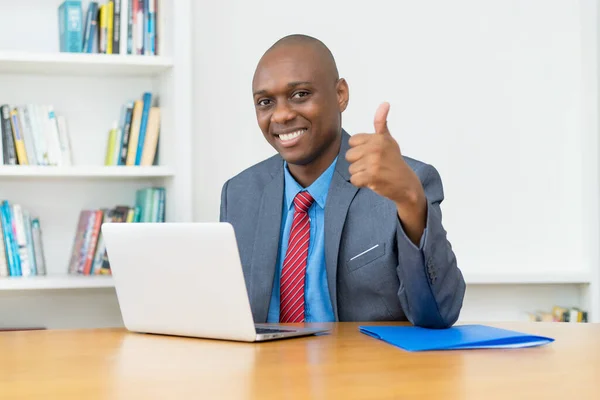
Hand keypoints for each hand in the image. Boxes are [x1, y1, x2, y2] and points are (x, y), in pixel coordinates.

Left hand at [345, 102, 426, 243]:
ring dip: (361, 174)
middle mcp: (376, 147)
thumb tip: (384, 103)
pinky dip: (361, 183)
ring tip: (375, 173)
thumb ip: (381, 123)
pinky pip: (354, 179)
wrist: (406, 184)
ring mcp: (374, 162)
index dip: (360, 150)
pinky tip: (373, 181)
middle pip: (349, 155)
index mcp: (378, 138)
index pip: (352, 142)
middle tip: (374, 166)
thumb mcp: (389, 140)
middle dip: (359, 163)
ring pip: (351, 169)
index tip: (373, 154)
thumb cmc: (394, 161)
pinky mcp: (372, 176)